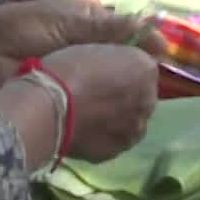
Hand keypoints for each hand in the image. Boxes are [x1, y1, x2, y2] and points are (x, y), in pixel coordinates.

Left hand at [0, 0, 165, 87]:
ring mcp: (76, 69)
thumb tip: (147, 21)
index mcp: (86, 20)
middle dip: (135, 67)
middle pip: (119, 56)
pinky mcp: (67, 91)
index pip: (124, 30)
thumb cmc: (22, 30)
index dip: (143, 40)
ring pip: (108, 78)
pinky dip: (104, 102)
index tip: (161, 53)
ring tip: (143, 99)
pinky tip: (119, 111)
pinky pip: (92, 96)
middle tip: (155, 82)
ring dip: (122, 87)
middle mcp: (85, 44)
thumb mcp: (67, 23)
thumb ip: (106, 26)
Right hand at [40, 44, 158, 161]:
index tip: (105, 73)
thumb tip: (120, 71)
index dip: (124, 70)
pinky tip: (84, 132)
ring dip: (118, 120)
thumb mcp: (98, 49)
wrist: (50, 107)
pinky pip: (114, 141)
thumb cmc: (69, 69)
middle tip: (97, 96)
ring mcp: (135, 130)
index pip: (143, 68)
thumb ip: (118, 59)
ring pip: (131, 122)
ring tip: (90, 117)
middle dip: (125, 96)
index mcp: (145, 69)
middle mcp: (149, 101)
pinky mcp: (117, 151)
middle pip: (141, 97)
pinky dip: (103, 137)